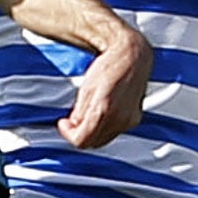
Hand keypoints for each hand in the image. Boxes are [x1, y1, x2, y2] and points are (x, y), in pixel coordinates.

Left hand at [60, 28, 151, 147]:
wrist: (133, 56)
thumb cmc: (110, 65)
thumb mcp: (86, 87)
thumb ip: (79, 111)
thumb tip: (75, 125)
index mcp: (104, 109)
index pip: (82, 140)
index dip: (69, 134)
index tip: (64, 124)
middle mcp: (119, 118)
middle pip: (92, 142)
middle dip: (80, 133)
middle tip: (72, 120)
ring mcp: (128, 121)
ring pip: (103, 139)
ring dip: (92, 132)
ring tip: (87, 114)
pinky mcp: (134, 119)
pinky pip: (114, 132)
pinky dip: (104, 128)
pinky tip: (101, 113)